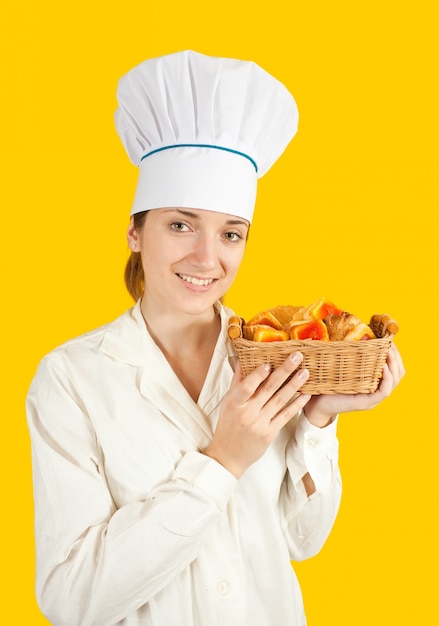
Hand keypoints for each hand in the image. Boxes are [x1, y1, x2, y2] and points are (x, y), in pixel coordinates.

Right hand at [204, 352, 310, 477]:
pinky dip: (296, 404)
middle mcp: (248, 413)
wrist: (228, 456)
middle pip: (268, 389)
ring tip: (305, 372)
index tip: (269, 362)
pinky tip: (306, 394)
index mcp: (234, 403)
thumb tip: (242, 359)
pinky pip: (285, 416)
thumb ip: (237, 382)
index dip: (257, 375)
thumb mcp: (227, 403)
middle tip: (297, 356)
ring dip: (294, 385)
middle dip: (284, 370)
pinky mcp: (270, 433)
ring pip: (280, 400)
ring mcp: (260, 423)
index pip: (246, 386)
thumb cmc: (227, 426)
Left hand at [304, 343, 404, 426]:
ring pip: (394, 382)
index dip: (396, 354)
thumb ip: (352, 355)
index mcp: (374, 382)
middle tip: (391, 345)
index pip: (394, 368)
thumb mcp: (344, 366)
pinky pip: (384, 391)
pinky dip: (386, 378)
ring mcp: (373, 399)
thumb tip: (361, 334)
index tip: (390, 341)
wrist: (316, 403)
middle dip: (397, 358)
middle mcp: (376, 391)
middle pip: (398, 374)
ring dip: (394, 365)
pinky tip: (383, 366)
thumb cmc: (328, 382)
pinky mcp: (366, 403)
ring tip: (389, 352)